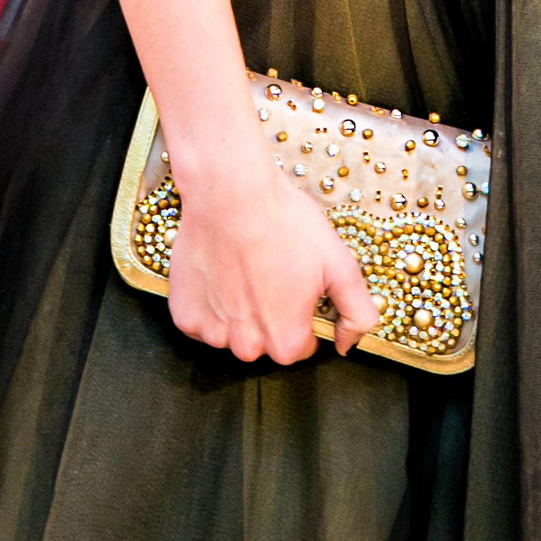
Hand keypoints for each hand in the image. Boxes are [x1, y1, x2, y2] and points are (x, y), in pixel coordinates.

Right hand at [165, 156, 379, 364]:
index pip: (301, 346)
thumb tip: (348, 345)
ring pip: (234, 333)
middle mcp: (247, 348)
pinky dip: (211, 303)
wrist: (229, 192)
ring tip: (244, 267)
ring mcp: (212, 334)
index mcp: (286, 342)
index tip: (296, 284)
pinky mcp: (184, 316)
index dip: (303, 314)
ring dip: (239, 311)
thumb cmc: (284, 224)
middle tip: (271, 270)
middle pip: (266, 342)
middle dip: (271, 315)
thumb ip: (356, 313)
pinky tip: (220, 270)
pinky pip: (203, 321)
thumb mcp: (340, 264)